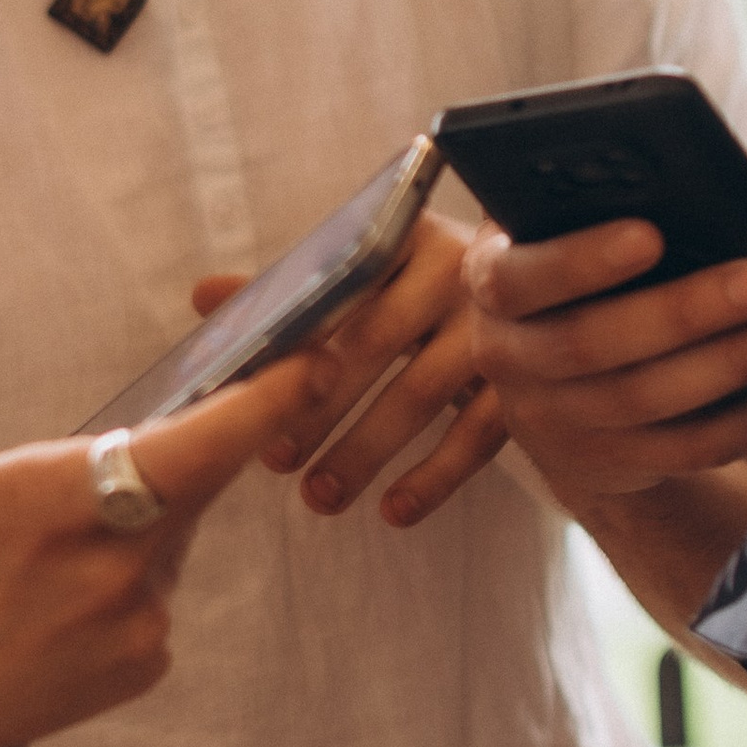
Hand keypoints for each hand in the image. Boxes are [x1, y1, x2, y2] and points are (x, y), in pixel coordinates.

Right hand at [0, 306, 317, 746]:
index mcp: (60, 504)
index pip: (195, 447)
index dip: (263, 404)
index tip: (310, 363)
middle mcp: (115, 570)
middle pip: (195, 481)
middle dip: (197, 441)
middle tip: (178, 410)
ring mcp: (136, 625)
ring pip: (172, 537)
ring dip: (145, 515)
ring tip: (55, 533)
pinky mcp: (141, 667)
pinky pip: (157, 595)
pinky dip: (129, 575)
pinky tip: (60, 589)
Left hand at [193, 213, 505, 531]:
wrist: (542, 293)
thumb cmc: (418, 289)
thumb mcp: (363, 280)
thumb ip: (293, 289)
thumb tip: (204, 295)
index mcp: (403, 234)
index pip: (339, 287)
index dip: (294, 344)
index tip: (250, 397)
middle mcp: (456, 269)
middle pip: (376, 342)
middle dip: (320, 408)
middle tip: (277, 464)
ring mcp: (498, 324)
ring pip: (423, 393)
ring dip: (365, 450)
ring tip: (319, 497)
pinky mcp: (528, 376)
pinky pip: (478, 434)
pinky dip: (433, 478)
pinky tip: (393, 513)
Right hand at [462, 220, 746, 511]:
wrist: (556, 385)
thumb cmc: (579, 279)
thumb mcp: (562, 236)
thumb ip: (595, 213)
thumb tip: (689, 194)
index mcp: (493, 284)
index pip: (520, 278)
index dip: (580, 261)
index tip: (650, 234)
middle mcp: (509, 358)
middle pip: (589, 343)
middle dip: (683, 311)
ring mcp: (553, 421)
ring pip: (639, 399)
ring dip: (721, 365)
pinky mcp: (604, 465)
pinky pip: (677, 450)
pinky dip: (735, 422)